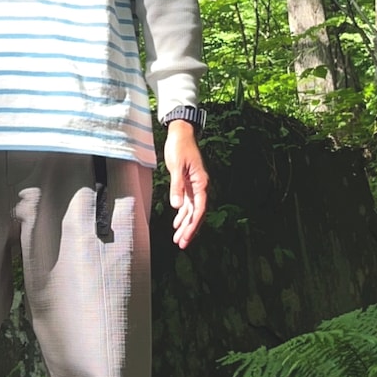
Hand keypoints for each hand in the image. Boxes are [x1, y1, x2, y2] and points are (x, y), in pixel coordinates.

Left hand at [163, 120, 207, 248]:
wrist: (181, 133)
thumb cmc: (180, 147)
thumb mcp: (176, 167)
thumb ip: (177, 186)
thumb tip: (177, 206)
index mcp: (201, 183)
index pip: (199, 209)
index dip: (193, 225)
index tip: (186, 237)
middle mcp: (200, 186)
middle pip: (196, 213)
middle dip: (189, 229)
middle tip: (181, 244)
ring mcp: (194, 186)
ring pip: (191, 210)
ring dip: (184, 224)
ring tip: (177, 239)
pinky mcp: (188, 183)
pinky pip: (187, 203)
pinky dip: (182, 214)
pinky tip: (176, 223)